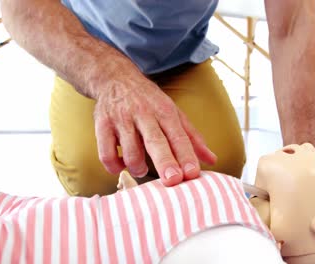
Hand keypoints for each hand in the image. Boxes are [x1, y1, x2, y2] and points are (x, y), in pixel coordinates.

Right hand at [93, 77, 216, 186]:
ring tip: (142, 169)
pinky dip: (114, 166)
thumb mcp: (174, 113)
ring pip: (130, 151)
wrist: (115, 78)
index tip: (193, 173)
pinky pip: (106, 153)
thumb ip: (193, 138)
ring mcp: (121, 119)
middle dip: (165, 161)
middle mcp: (144, 114)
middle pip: (155, 141)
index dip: (186, 155)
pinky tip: (122, 165)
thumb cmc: (150, 101)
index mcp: (165, 112)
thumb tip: (212, 160)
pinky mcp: (102, 125)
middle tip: (173, 180)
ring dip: (138, 167)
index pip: (178, 136)